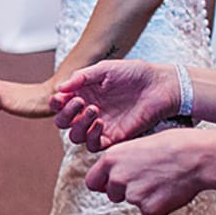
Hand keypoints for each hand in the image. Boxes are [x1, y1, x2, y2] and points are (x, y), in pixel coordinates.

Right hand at [51, 59, 178, 148]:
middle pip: (63, 123)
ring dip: (79, 125)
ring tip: (94, 110)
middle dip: (65, 114)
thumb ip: (82, 77)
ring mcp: (100, 125)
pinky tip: (100, 123)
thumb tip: (60, 88)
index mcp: (83, 94)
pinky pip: (94, 145)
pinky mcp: (113, 137)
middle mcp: (88, 111)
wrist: (160, 86)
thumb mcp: (105, 69)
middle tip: (80, 102)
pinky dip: (91, 137)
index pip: (59, 104)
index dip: (56, 103)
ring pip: (76, 136)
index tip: (63, 96)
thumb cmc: (135, 74)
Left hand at [83, 130, 212, 214]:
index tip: (110, 185)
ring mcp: (132, 194)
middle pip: (112, 195)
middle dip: (126, 191)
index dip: (103, 185)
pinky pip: (150, 212)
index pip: (92, 182)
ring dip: (145, 197)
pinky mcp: (149, 208)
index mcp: (111, 159)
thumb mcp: (136, 146)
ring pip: (133, 202)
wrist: (195, 156)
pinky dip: (159, 206)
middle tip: (147, 180)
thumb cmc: (171, 146)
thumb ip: (120, 163)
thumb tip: (113, 178)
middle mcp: (117, 177)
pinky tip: (170, 190)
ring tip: (163, 181)